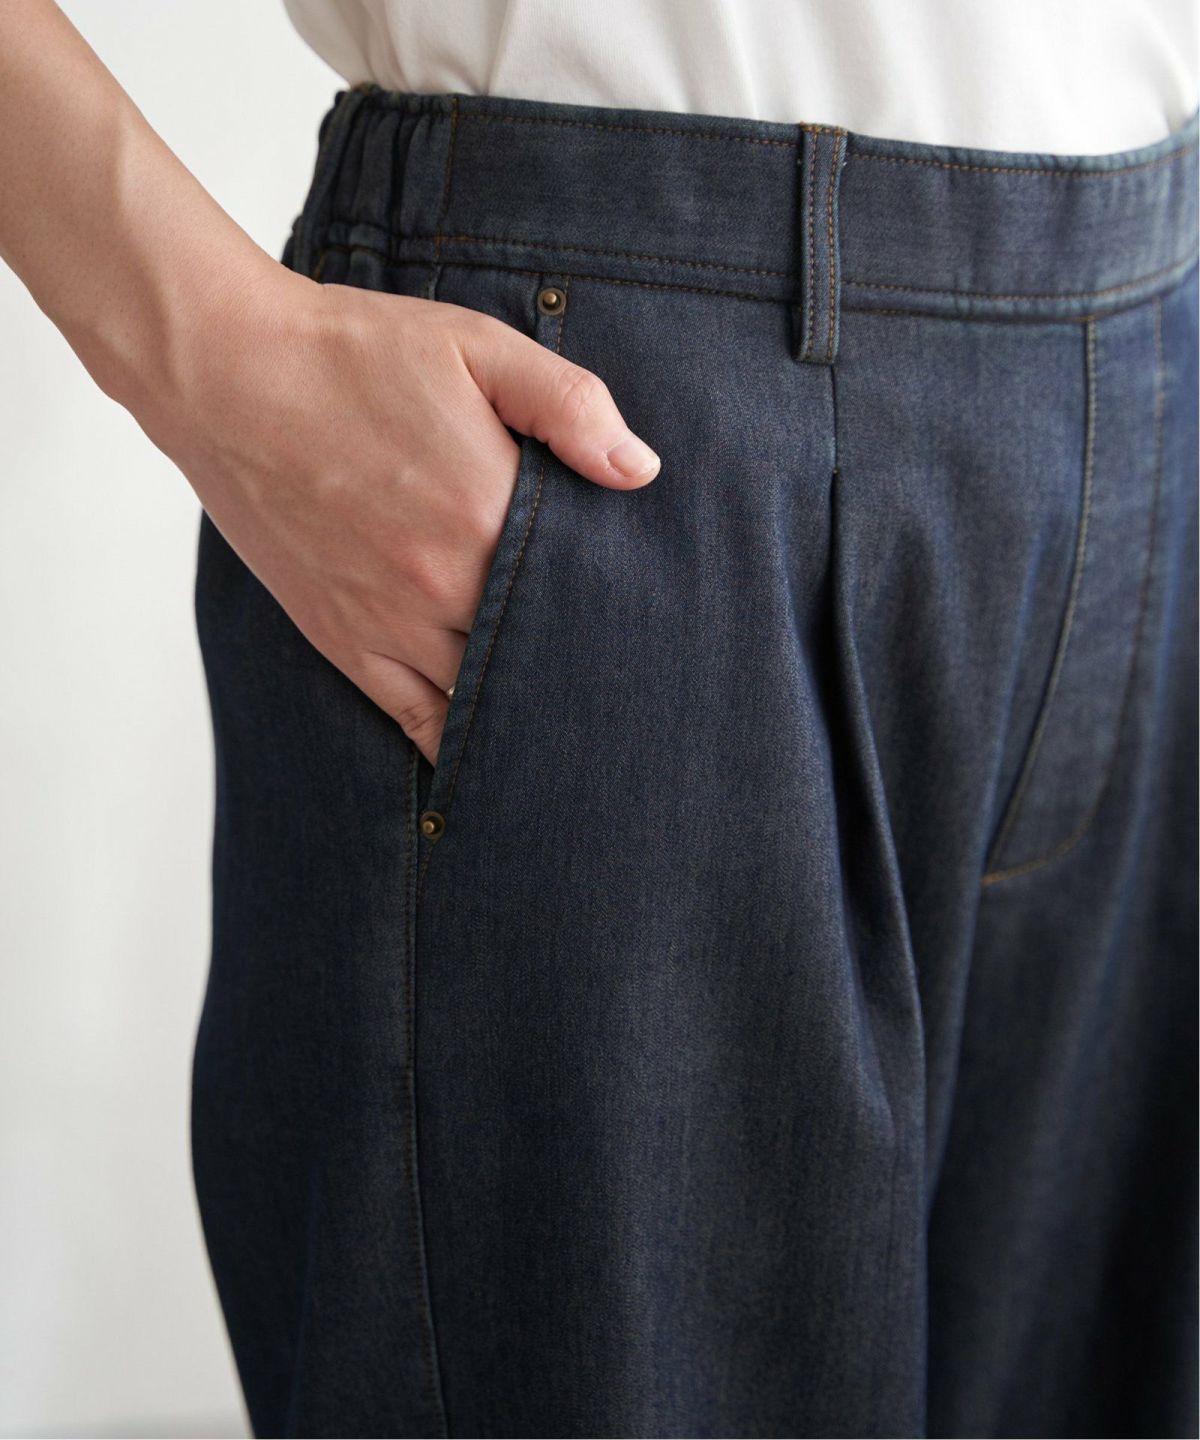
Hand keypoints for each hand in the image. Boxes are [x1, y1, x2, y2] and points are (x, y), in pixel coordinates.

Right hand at [139, 267, 660, 763]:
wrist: (228, 374)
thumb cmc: (354, 354)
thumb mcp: (476, 348)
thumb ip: (569, 405)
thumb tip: (640, 471)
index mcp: (487, 511)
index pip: (584, 589)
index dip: (621, 609)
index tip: (652, 624)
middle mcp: (443, 583)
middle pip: (540, 654)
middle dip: (582, 665)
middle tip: (628, 684)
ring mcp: (391, 622)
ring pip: (483, 698)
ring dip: (526, 708)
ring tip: (573, 725)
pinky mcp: (345, 641)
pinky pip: (415, 719)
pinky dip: (456, 741)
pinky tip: (488, 753)